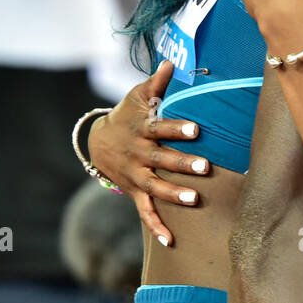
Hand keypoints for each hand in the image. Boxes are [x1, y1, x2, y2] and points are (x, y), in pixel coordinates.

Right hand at [84, 59, 210, 247]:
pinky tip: (171, 241)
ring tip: (193, 198)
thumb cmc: (126, 115)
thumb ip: (157, 82)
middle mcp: (139, 154)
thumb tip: (172, 61)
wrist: (98, 142)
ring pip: (154, 187)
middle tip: (204, 166)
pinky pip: (145, 213)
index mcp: (142, 130)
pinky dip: (156, 227)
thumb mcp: (137, 96)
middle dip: (181, 163)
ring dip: (172, 194)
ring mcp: (136, 176)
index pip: (161, 127)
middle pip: (161, 159)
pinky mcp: (134, 192)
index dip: (177, 128)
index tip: (196, 128)